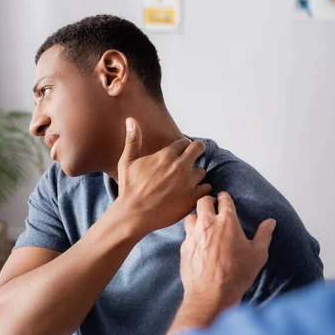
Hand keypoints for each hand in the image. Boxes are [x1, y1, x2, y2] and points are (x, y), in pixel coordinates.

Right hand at [117, 118, 211, 236]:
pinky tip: (192, 193)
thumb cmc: (129, 188)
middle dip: (197, 150)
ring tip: (187, 182)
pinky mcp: (192, 198)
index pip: (184, 142)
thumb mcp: (127, 161)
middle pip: (199, 148)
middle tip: (192, 159)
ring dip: (196, 175)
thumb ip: (133, 140)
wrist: (134, 214)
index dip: (183, 146)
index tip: (180, 152)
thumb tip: (130, 120)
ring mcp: (188, 182)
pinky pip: (207, 188)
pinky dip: (201, 190)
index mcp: (166, 155)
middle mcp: (180, 166)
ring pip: (202, 171)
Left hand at [179, 192, 275, 322]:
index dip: (225, 197)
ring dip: (198, 217)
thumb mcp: (258, 255)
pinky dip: (192, 234)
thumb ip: (264, 235)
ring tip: (204, 223)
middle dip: (209, 201)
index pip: (224, 200)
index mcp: (227, 222)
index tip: (225, 197)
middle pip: (203, 202)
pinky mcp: (184, 247)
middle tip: (213, 206)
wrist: (211, 295)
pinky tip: (197, 242)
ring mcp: (193, 235)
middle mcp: (207, 224)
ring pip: (191, 216)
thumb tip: (270, 222)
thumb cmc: (236, 274)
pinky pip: (186, 234)